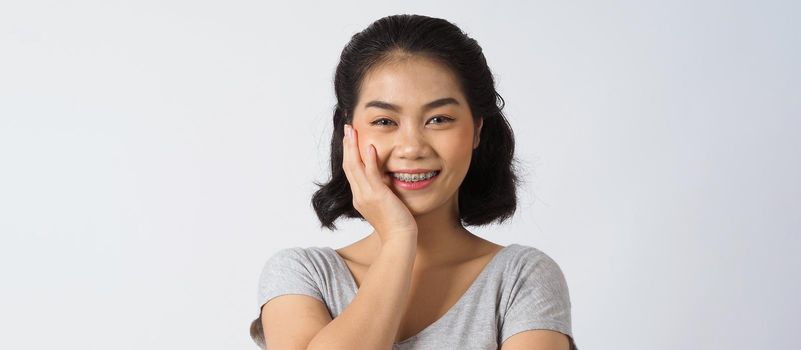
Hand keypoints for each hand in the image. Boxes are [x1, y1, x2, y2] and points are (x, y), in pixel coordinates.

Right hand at [342, 123, 417, 243]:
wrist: (399, 240)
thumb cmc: (396, 225)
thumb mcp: (384, 205)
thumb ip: (381, 191)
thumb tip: (386, 179)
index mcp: (360, 197)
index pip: (351, 171)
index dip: (349, 154)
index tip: (350, 139)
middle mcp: (359, 195)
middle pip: (349, 166)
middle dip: (348, 145)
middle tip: (347, 128)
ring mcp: (366, 196)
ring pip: (355, 167)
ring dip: (353, 147)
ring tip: (353, 131)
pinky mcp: (378, 196)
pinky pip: (370, 174)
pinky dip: (368, 160)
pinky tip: (368, 146)